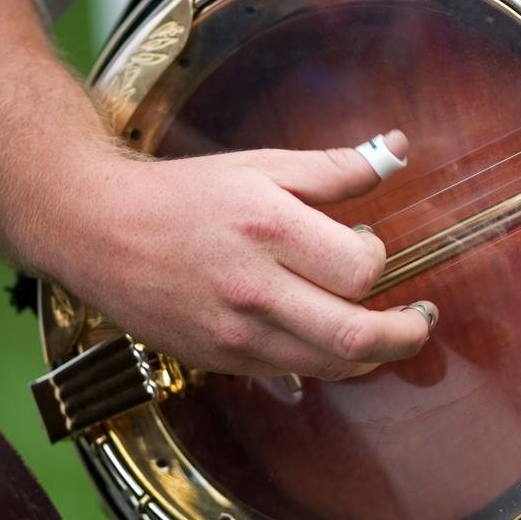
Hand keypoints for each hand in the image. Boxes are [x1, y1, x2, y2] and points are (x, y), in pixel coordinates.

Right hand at [44, 131, 436, 379]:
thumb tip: (398, 148)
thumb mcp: (261, 165)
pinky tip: (326, 334)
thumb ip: (335, 167)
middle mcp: (254, 289)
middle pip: (354, 337)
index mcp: (269, 230)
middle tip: (422, 320)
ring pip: (329, 366)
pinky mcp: (221, 360)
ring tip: (386, 332)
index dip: (380, 259)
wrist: (98, 231)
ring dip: (371, 355)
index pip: (360, 269)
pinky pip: (292, 371)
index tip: (370, 244)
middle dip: (406, 335)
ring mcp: (235, 333)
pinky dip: (323, 359)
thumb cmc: (185, 194)